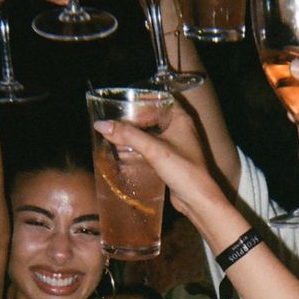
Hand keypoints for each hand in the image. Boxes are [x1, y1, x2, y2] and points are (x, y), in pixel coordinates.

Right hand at [92, 105, 224, 225]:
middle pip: (153, 116)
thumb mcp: (153, 149)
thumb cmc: (183, 170)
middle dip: (134, 118)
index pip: (159, 99)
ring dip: (136, 134)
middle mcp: (180, 129)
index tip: (123, 104)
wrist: (198, 200)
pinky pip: (153, 148)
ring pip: (152, 133)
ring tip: (115, 135)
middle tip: (115, 120)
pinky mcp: (172, 160)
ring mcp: (177, 145)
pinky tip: (125, 152)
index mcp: (181, 118)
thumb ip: (127, 135)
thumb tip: (101, 125)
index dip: (142, 100)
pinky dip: (140, 148)